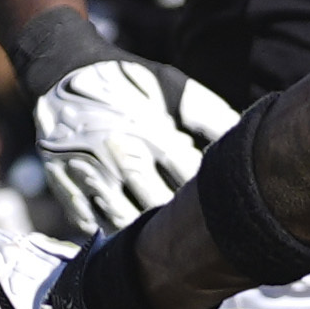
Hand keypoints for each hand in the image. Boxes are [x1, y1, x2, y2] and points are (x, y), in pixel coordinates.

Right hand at [28, 53, 237, 237]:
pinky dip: (109, 232)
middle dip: (176, 218)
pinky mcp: (62, 183)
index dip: (203, 192)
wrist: (64, 71)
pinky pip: (90, 223)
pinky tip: (128, 234)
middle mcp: (119, 154)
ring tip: (163, 237)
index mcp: (151, 132)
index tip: (214, 200)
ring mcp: (87, 171)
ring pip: (122, 221)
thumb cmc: (131, 83)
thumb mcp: (175, 90)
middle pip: (157, 206)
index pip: (187, 178)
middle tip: (193, 227)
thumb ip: (212, 118)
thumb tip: (247, 145)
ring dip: (144, 234)